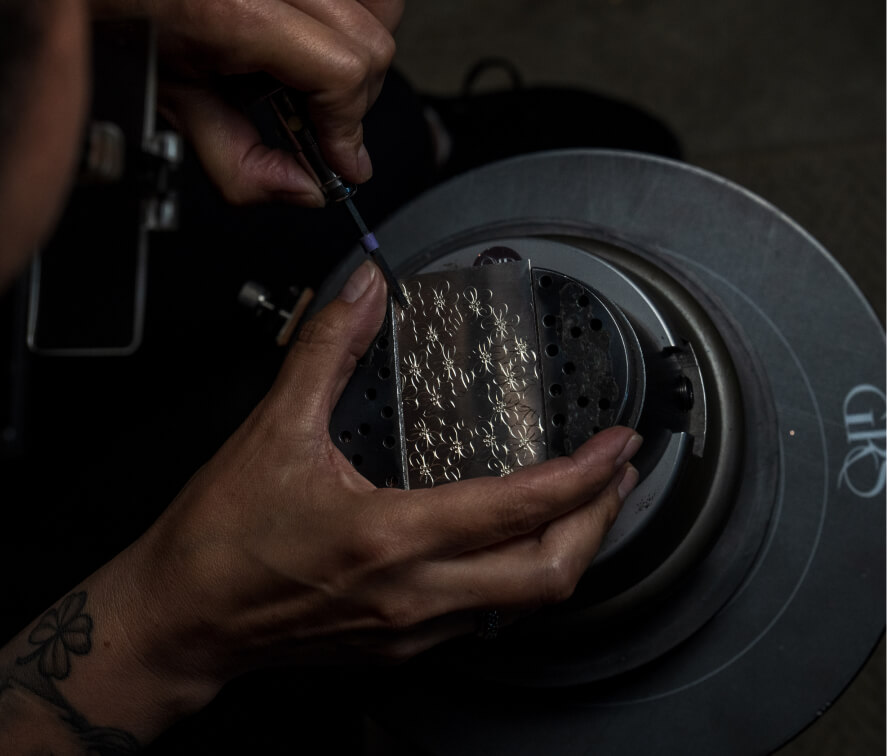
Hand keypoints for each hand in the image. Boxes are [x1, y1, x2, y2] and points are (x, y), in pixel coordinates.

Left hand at [91, 0, 402, 204]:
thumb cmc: (121, 20)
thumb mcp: (178, 106)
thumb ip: (242, 165)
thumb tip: (304, 189)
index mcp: (233, 8)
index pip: (342, 71)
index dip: (349, 127)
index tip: (345, 160)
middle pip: (371, 43)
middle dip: (355, 100)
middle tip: (324, 126)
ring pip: (379, 8)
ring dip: (360, 55)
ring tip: (314, 76)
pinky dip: (354, 19)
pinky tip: (316, 41)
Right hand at [124, 260, 640, 690]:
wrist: (184, 618)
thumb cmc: (221, 539)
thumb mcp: (274, 431)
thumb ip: (326, 351)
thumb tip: (360, 292)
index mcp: (389, 536)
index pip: (518, 507)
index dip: (583, 473)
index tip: (615, 443)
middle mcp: (413, 593)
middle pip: (548, 573)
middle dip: (599, 521)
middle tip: (619, 475)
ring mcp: (412, 628)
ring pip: (524, 603)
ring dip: (567, 550)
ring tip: (585, 505)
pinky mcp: (401, 645)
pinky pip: (486, 617)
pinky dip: (518, 576)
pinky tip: (514, 545)